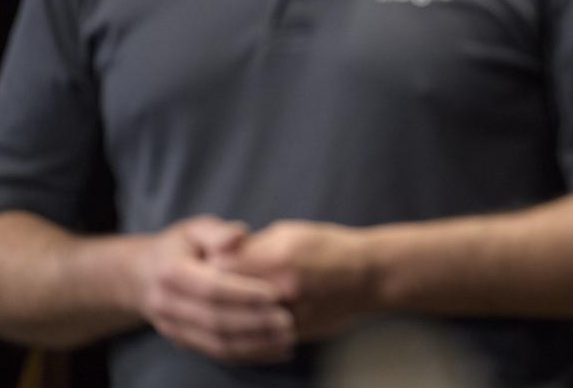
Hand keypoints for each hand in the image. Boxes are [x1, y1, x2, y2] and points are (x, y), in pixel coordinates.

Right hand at [136, 216, 295, 362]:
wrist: (142, 275)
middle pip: (214, 319)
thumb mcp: (195, 229)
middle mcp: (167, 305)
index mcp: (170, 273)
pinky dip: (248, 355)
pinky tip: (276, 351)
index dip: (243, 292)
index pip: (210, 287)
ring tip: (287, 338)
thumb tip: (239, 235)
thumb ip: (218, 232)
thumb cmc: (180, 245)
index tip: (275, 293)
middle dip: (253, 322)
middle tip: (288, 320)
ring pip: (215, 343)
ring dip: (254, 344)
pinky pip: (217, 353)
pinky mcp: (183, 342)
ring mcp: (173, 328)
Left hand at [217, 220, 373, 341]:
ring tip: (219, 305)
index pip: (220, 266)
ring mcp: (289, 315)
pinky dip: (243, 333)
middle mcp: (282, 289)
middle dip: (212, 292)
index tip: (203, 262)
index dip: (207, 264)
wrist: (369, 276)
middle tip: (204, 287)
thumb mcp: (291, 233)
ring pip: (238, 323)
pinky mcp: (294, 335)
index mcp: (278, 257)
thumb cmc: (330, 247)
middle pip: (225, 297)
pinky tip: (237, 324)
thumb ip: (254, 245)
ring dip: (225, 315)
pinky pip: (256, 339)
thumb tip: (220, 254)